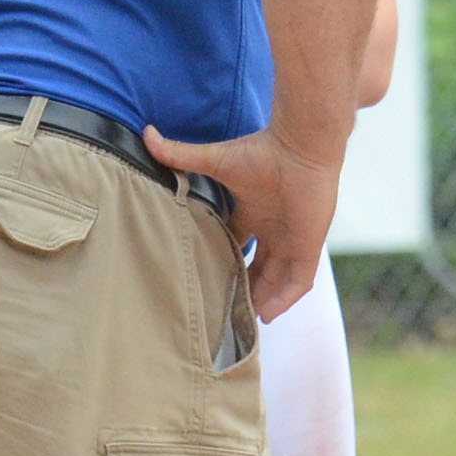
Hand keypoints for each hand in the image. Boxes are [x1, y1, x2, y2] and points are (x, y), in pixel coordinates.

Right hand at [141, 123, 338, 321]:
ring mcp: (292, 240)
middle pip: (258, 268)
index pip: (237, 245)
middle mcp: (274, 229)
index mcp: (254, 212)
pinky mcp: (308, 247)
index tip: (209, 279)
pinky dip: (284, 298)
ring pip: (277, 279)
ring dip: (263, 298)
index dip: (225, 262)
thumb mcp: (216, 160)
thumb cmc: (262, 151)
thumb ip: (180, 154)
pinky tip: (268, 314)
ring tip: (245, 321)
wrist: (300, 148)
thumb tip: (146, 134)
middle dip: (245, 288)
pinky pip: (298, 281)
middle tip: (227, 310)